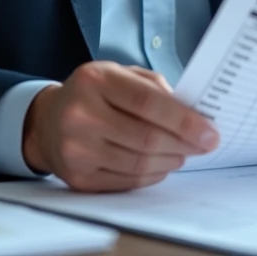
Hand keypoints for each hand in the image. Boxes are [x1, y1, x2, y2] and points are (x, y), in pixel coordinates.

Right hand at [22, 62, 218, 191]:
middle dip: (184, 144)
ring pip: (139, 163)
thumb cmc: (92, 94)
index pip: (147, 102)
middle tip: (205, 145)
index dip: (183, 120)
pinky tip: (162, 164)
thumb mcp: (118, 73)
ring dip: (171, 160)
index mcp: (95, 80)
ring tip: (183, 153)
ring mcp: (76, 149)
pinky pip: (128, 182)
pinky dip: (153, 175)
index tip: (210, 131)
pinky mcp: (78, 178)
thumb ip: (153, 87)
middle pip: (146, 138)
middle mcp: (80, 114)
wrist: (47, 121)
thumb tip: (192, 113)